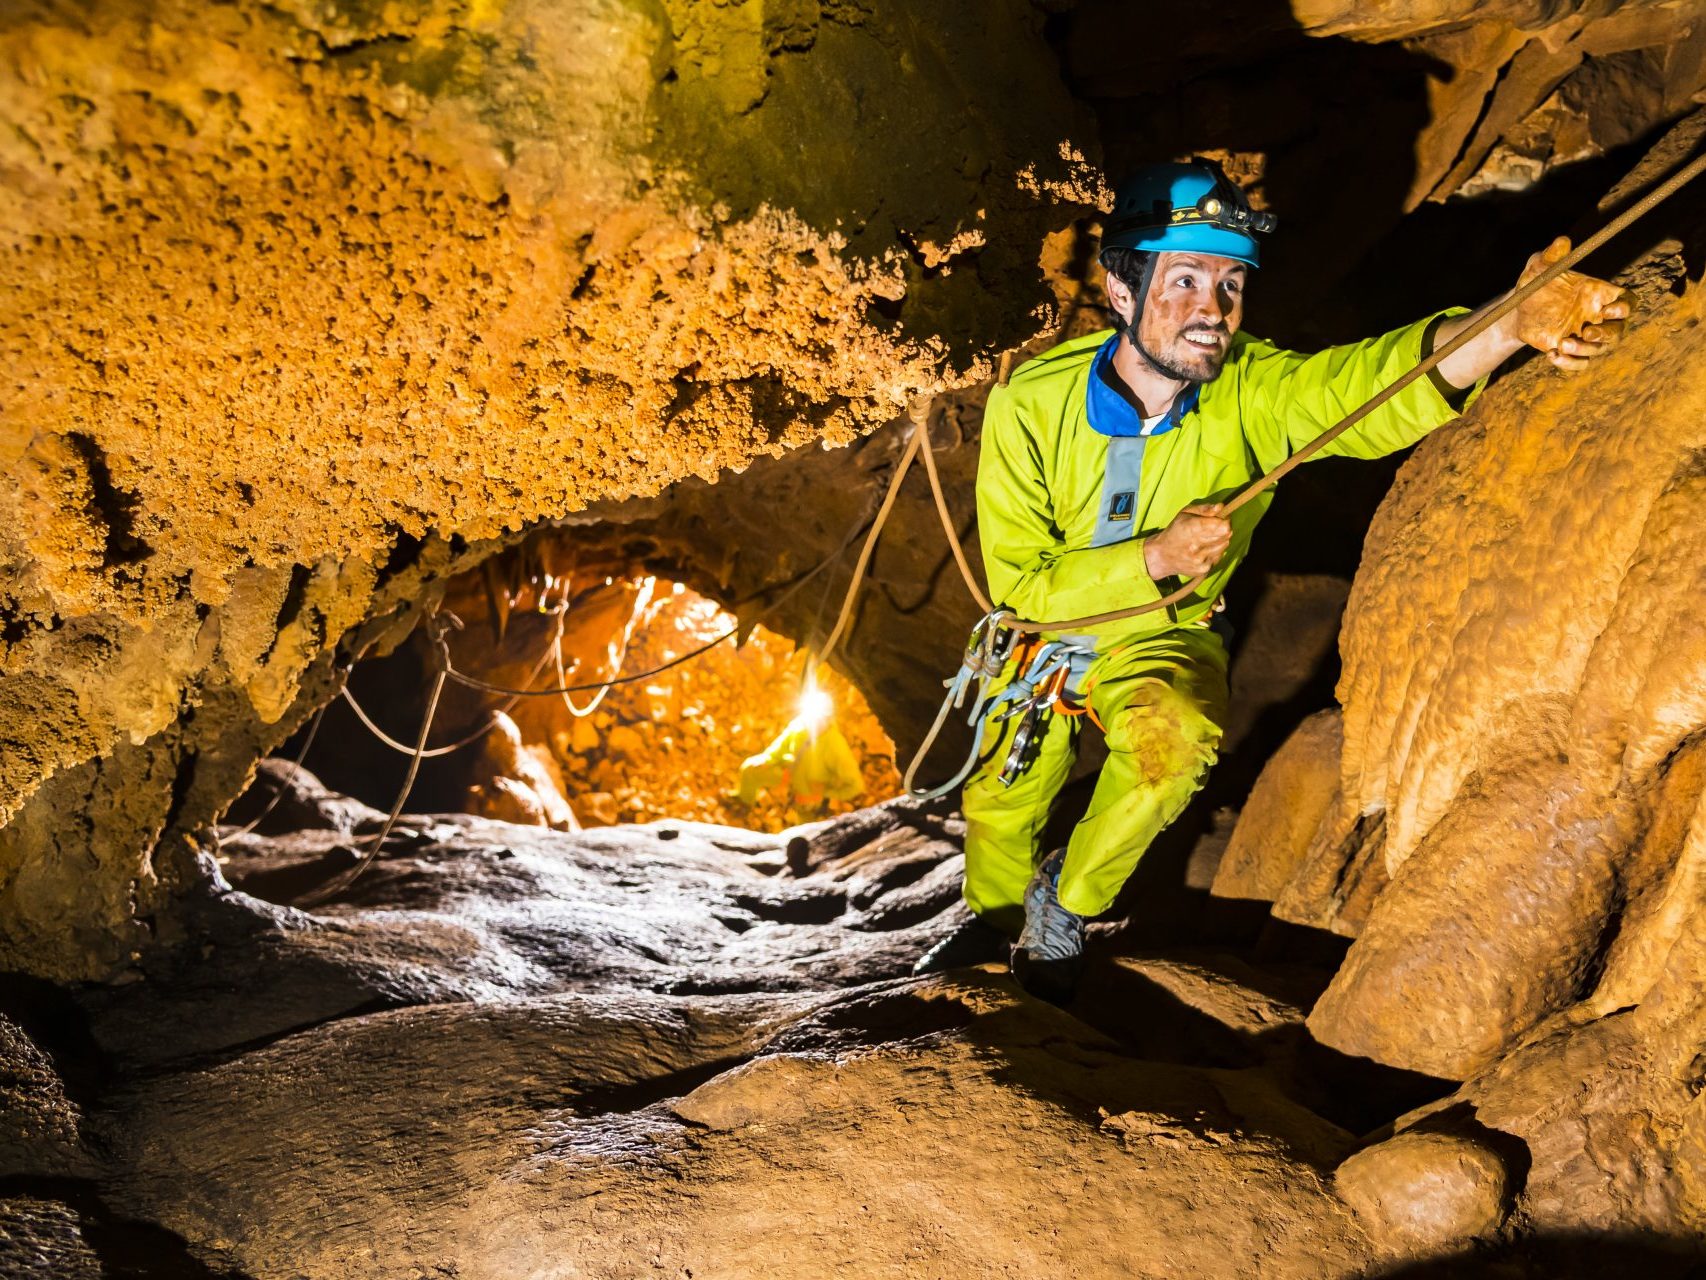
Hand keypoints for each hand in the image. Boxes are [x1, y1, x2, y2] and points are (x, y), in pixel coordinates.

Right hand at [1144, 503, 1230, 580]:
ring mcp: (1200, 560)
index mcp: (1191, 529)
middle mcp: (1196, 546)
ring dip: (1219, 541)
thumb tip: (1220, 507)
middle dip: (1223, 529)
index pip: (1222, 526)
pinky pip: (1218, 557)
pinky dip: (1214, 552)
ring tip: (1206, 540)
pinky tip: (1202, 551)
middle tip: (1213, 528)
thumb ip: (1203, 509)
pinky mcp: (1203, 570)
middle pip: (1226, 535)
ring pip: (1224, 545)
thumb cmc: (1174, 531)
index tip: (1221, 519)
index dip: (1225, 521)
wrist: (1162, 556)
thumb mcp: (1184, 514)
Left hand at [1510, 236, 1629, 370]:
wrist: (1518, 309)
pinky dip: (1569, 363)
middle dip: (1607, 334)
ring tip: (1563, 344)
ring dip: (1585, 350)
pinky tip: (1552, 355)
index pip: (1627, 303)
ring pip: (1600, 350)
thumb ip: (1552, 255)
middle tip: (1587, 331)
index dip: (1624, 308)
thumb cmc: (1536, 284)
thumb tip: (1562, 240)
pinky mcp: (1571, 351)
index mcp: (1600, 295)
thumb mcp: (1540, 267)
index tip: (1608, 310)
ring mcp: (1586, 336)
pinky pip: (1580, 363)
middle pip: (1618, 331)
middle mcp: (1598, 317)